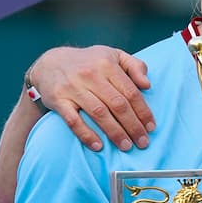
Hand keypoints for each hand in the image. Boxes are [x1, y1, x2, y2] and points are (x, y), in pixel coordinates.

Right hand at [29, 45, 154, 150]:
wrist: (50, 63)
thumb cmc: (90, 62)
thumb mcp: (114, 55)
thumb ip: (135, 66)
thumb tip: (147, 84)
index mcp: (107, 65)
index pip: (130, 92)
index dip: (143, 111)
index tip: (151, 127)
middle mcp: (91, 75)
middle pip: (117, 105)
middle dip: (133, 126)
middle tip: (143, 142)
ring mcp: (73, 88)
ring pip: (99, 113)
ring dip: (115, 132)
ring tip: (126, 146)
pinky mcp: (58, 100)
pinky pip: (73, 120)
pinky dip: (86, 134)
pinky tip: (98, 146)